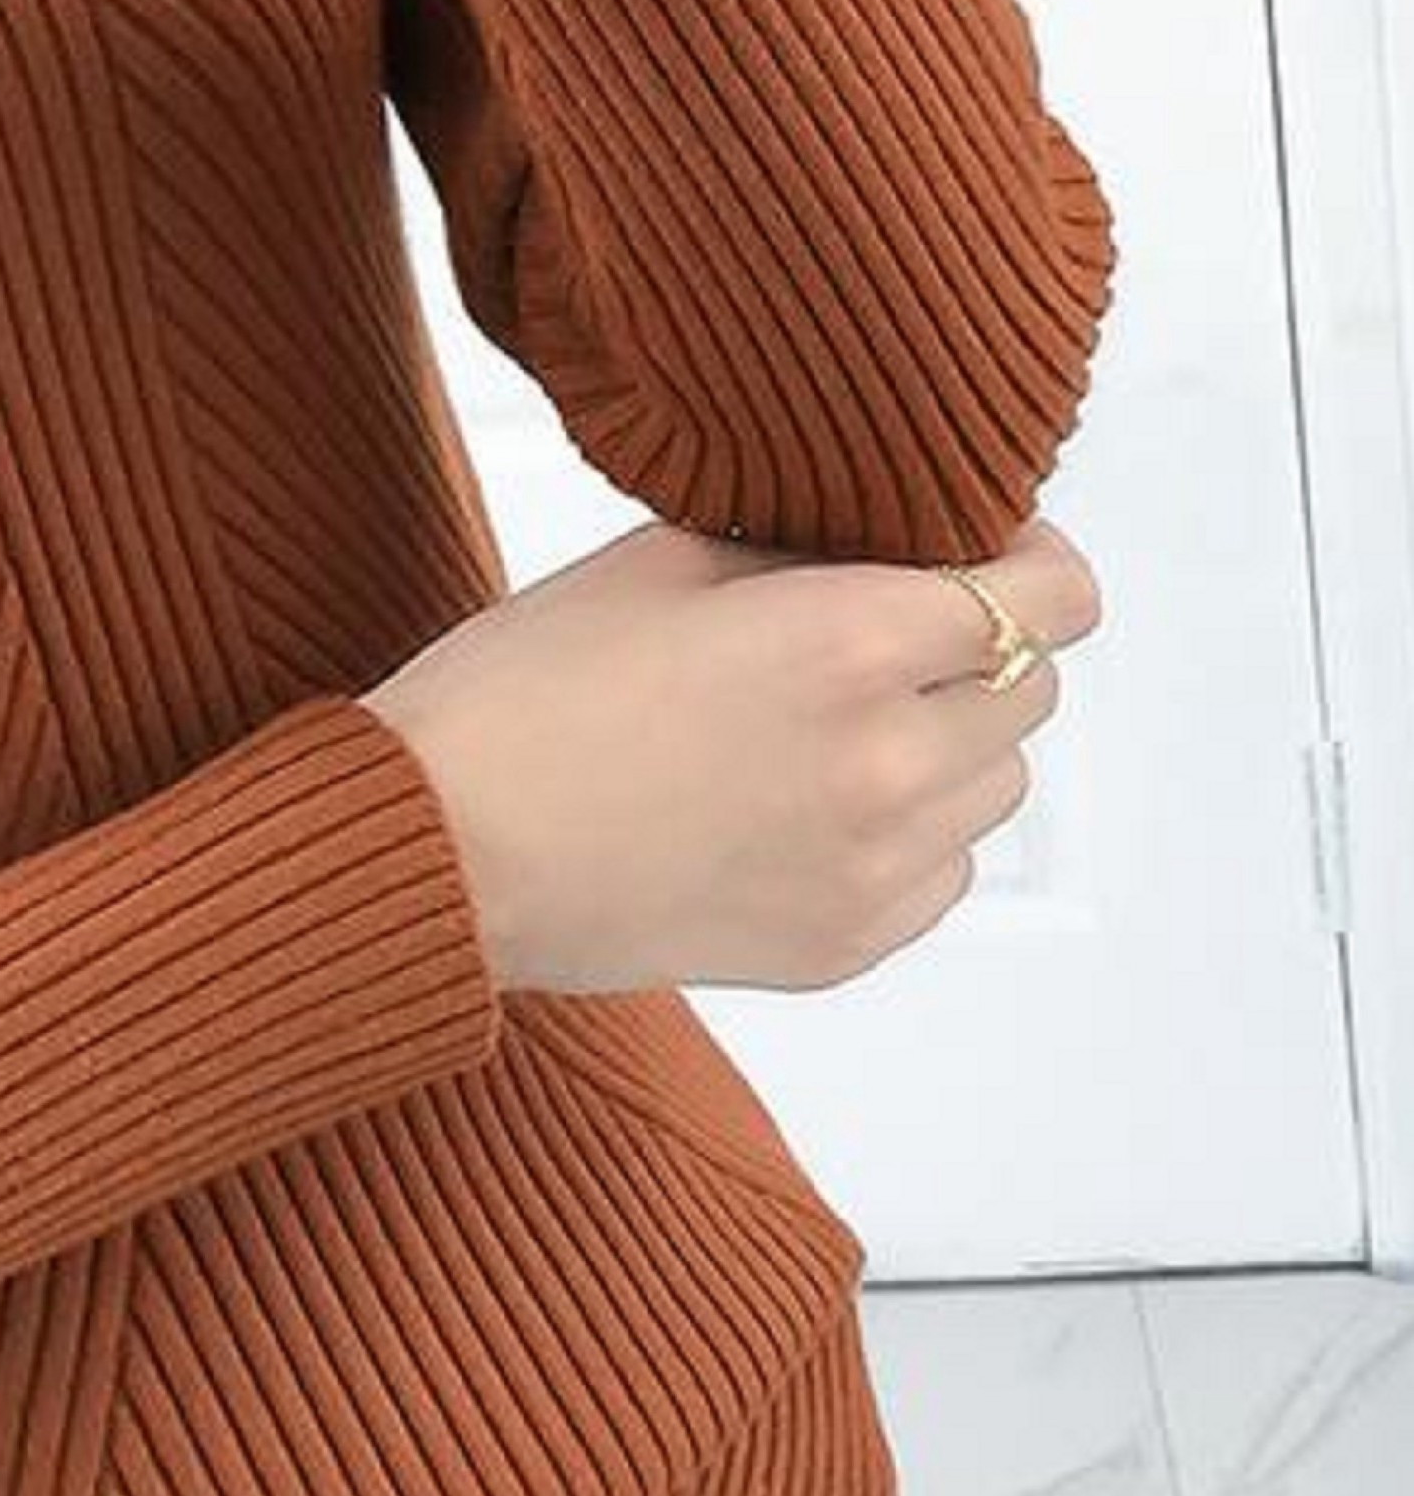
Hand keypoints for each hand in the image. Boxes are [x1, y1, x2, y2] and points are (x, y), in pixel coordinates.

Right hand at [358, 514, 1103, 996]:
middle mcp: (890, 760)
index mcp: (854, 643)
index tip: (989, 556)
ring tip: (832, 731)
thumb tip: (883, 550)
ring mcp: (874, 867)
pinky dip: (906, 837)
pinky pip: (943, 874)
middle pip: (1033, 690)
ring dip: (947, 748)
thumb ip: (803, 551)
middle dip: (977, 652)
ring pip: (996, 788)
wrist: (441, 850)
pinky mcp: (843, 945)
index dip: (1033, 562)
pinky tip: (805, 807)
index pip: (1055, 597)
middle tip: (885, 641)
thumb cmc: (520, 696)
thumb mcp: (661, 562)